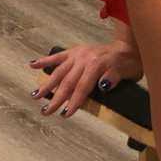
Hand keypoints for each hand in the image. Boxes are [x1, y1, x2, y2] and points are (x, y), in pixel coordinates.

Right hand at [29, 40, 143, 118]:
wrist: (127, 47)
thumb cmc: (128, 64)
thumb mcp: (127, 72)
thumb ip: (114, 77)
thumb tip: (102, 86)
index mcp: (97, 65)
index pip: (83, 87)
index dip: (74, 101)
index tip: (65, 114)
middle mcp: (85, 59)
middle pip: (68, 81)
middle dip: (56, 98)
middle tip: (46, 111)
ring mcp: (78, 55)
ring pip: (60, 71)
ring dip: (47, 84)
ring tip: (35, 96)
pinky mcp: (74, 51)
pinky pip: (58, 56)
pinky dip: (45, 60)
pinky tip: (32, 64)